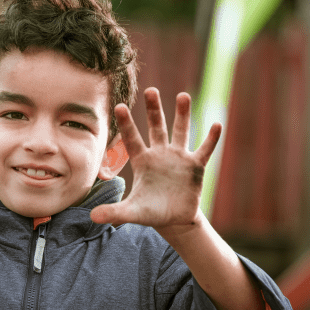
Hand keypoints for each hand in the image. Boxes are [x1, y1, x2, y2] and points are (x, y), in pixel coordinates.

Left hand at [90, 89, 220, 231]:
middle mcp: (160, 154)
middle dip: (154, 110)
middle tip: (151, 90)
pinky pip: (204, 149)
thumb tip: (93, 217)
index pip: (132, 139)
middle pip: (156, 127)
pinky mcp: (195, 166)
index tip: (119, 106)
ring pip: (181, 131)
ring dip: (182, 114)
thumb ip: (114, 212)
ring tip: (183, 96)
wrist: (174, 219)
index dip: (126, 124)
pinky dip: (211, 138)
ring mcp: (178, 158)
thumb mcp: (132, 212)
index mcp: (142, 161)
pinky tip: (217, 124)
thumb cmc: (151, 212)